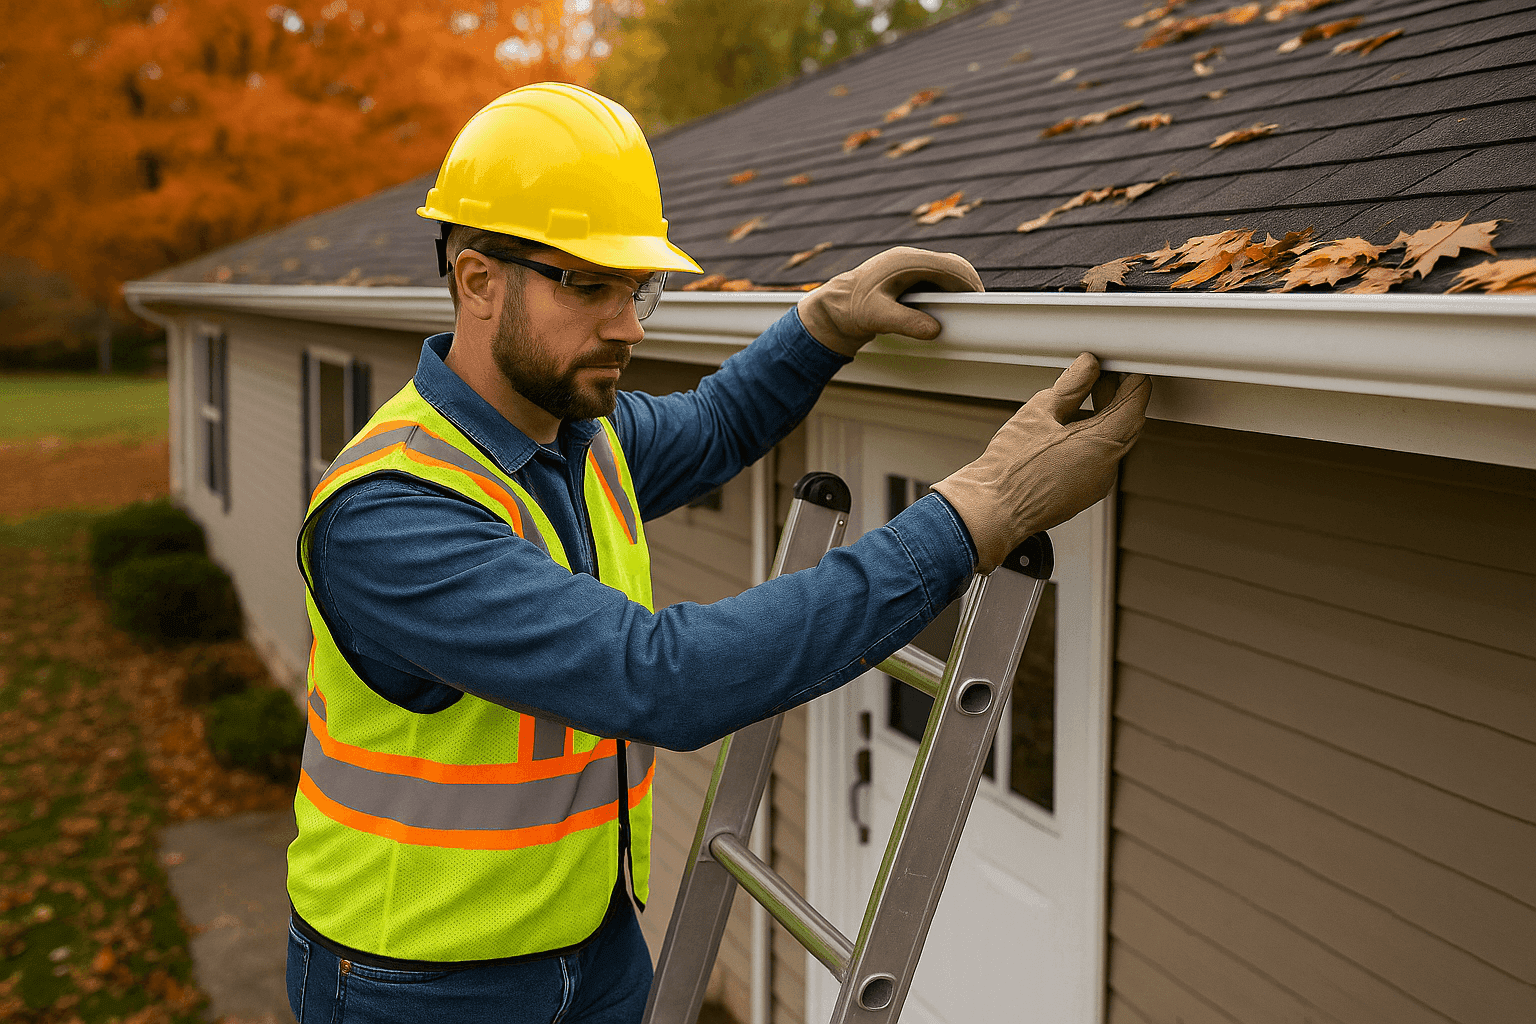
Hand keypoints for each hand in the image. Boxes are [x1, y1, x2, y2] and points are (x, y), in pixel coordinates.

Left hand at [796, 246, 983, 356]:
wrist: (834, 306)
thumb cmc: (851, 309)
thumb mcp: (877, 318)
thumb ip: (906, 323)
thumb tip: (935, 330)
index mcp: (905, 261)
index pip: (950, 267)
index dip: (968, 284)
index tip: (979, 302)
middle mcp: (909, 258)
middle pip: (952, 265)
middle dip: (967, 285)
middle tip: (977, 308)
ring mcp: (908, 264)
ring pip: (946, 270)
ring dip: (958, 287)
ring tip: (965, 309)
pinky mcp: (907, 274)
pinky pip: (935, 277)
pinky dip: (946, 290)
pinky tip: (947, 307)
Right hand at [931, 354, 1151, 572]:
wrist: (992, 509)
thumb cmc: (1010, 468)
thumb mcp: (1039, 411)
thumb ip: (1071, 385)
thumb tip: (1088, 366)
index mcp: (1103, 444)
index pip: (1135, 403)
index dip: (1131, 380)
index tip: (1119, 368)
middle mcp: (1108, 467)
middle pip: (1128, 423)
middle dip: (1116, 398)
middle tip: (1097, 379)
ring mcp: (1097, 484)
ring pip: (1113, 443)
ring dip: (1101, 419)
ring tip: (1074, 404)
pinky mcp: (1084, 493)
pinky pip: (1098, 461)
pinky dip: (1090, 441)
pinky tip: (1063, 432)